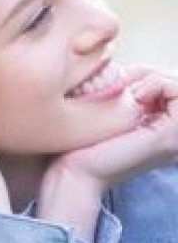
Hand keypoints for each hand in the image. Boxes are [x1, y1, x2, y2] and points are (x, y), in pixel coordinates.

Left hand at [39, 65, 177, 239]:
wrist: (74, 172)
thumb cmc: (82, 144)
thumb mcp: (110, 112)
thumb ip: (127, 95)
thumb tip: (129, 70)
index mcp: (162, 128)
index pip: (170, 85)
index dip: (148, 74)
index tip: (121, 80)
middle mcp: (174, 133)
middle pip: (177, 83)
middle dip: (151, 74)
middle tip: (123, 83)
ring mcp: (177, 136)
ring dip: (154, 79)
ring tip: (129, 93)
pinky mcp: (171, 135)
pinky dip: (157, 84)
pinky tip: (134, 97)